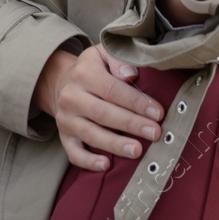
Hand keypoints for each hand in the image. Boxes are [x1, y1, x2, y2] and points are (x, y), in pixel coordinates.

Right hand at [33, 44, 162, 170]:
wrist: (61, 82)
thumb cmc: (93, 69)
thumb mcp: (103, 54)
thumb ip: (118, 59)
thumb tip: (131, 74)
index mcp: (84, 74)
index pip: (112, 89)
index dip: (136, 102)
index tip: (157, 113)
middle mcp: (71, 97)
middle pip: (103, 113)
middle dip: (131, 124)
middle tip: (154, 133)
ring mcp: (66, 119)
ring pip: (90, 134)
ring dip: (115, 144)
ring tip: (137, 151)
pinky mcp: (64, 137)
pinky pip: (73, 153)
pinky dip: (88, 161)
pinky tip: (106, 165)